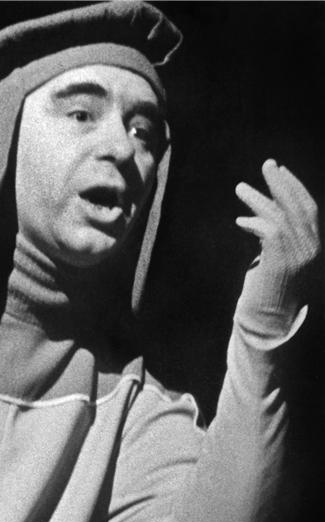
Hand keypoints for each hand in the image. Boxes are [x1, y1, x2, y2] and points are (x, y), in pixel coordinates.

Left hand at [235, 159, 320, 285]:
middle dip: (281, 183)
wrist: (267, 323)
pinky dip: (254, 223)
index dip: (294, 187)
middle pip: (299, 206)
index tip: (280, 170)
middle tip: (266, 164)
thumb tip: (260, 220)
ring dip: (259, 200)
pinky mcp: (281, 264)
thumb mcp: (275, 261)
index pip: (309, 209)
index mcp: (314, 247)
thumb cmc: (267, 295)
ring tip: (240, 188)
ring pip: (281, 217)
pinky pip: (270, 233)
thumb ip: (274, 241)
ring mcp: (299, 257)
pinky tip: (240, 221)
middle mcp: (312, 250)